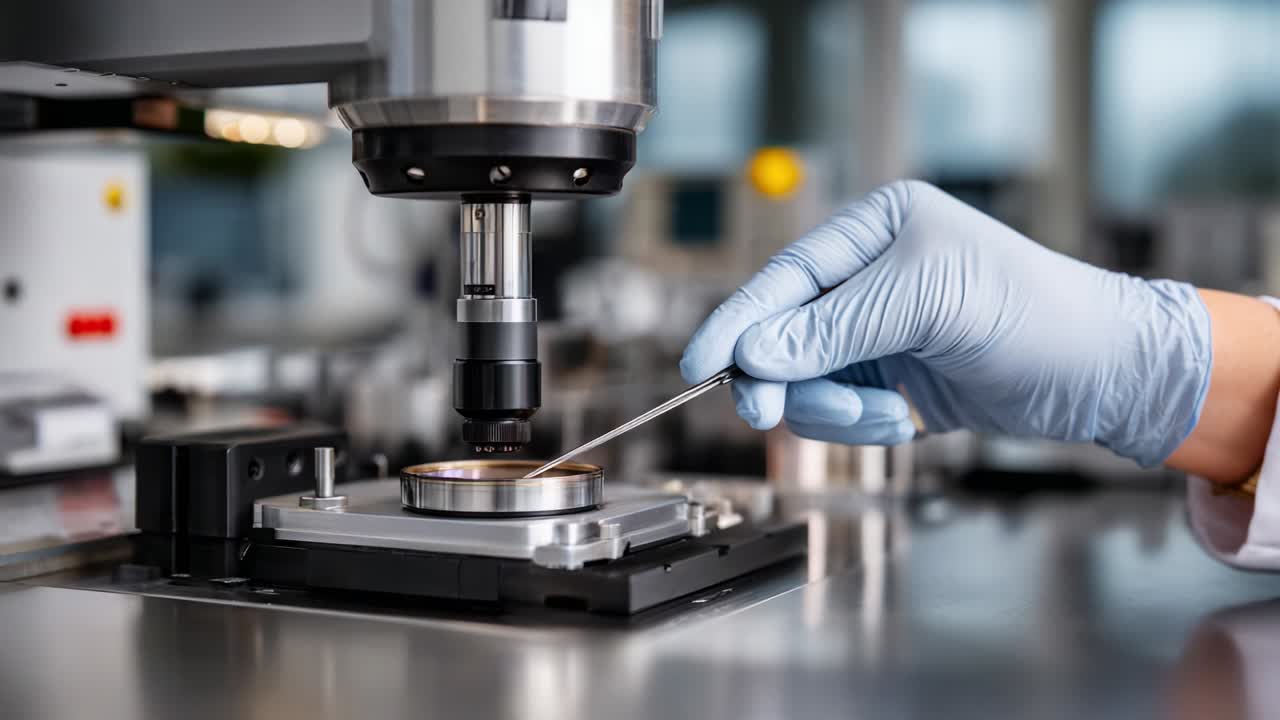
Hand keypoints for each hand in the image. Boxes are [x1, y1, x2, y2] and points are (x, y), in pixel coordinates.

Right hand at [680, 181, 1211, 466]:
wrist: (1101, 374)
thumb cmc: (1035, 312)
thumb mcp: (927, 304)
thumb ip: (833, 329)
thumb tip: (754, 354)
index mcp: (875, 230)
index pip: (784, 278)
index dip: (738, 321)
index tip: (700, 362)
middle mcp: (870, 277)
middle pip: (783, 334)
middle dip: (786, 377)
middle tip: (772, 412)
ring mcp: (878, 331)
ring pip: (806, 379)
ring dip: (833, 408)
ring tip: (887, 416)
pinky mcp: (891, 378)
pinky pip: (839, 406)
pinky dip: (859, 424)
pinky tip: (906, 422)